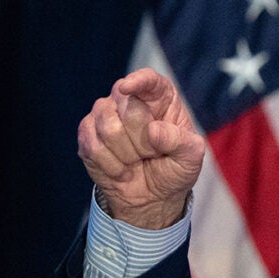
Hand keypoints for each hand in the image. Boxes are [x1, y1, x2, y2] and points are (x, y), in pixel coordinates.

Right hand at [78, 68, 204, 228]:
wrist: (152, 197)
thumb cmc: (175, 168)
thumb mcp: (191, 157)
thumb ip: (181, 142)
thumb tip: (154, 130)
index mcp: (161, 98)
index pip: (149, 80)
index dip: (138, 81)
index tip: (128, 88)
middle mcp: (130, 100)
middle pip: (126, 106)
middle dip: (142, 138)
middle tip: (153, 153)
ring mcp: (105, 115)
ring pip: (107, 127)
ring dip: (127, 154)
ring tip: (138, 160)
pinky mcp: (87, 134)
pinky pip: (93, 146)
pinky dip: (111, 165)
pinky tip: (122, 170)